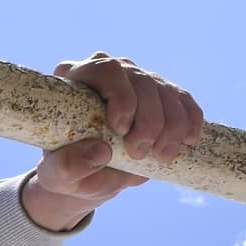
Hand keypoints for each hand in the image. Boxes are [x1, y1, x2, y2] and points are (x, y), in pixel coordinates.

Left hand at [20, 52, 205, 230]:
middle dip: (148, 120)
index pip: (105, 69)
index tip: (121, 129)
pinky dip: (189, 120)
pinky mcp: (160, 95)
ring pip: (165, 91)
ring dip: (171, 125)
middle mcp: (110, 71)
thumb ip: (67, 166)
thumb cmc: (66, 170)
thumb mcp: (56, 175)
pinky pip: (183, 100)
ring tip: (162, 156)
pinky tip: (188, 141)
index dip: (120, 96)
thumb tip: (100, 152)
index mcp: (76, 78)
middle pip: (140, 81)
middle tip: (140, 153)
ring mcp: (137, 80)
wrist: (86, 174)